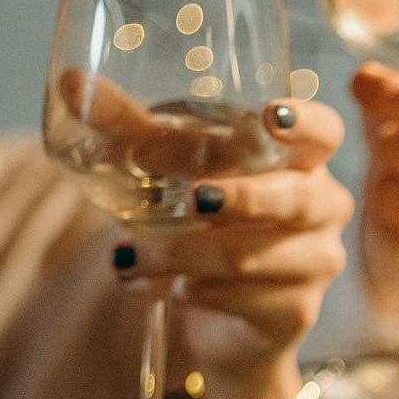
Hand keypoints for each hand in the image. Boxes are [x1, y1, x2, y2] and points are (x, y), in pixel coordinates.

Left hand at [118, 99, 352, 367]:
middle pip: (297, 199)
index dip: (305, 123)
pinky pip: (246, 300)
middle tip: (191, 199)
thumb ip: (131, 129)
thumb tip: (73, 82)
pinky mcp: (296, 311)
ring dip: (184, 254)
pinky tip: (161, 288)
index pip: (325, 132)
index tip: (269, 116)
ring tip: (127, 256)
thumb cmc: (205, 224)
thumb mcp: (171, 173)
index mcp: (303, 160)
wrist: (224, 316)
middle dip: (242, 198)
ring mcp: (317, 262)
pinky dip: (194, 292)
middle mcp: (323, 207)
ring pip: (255, 256)